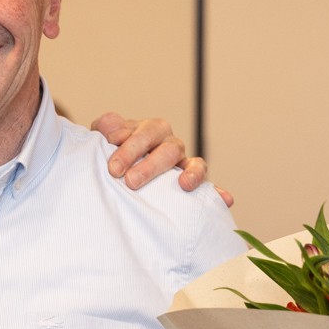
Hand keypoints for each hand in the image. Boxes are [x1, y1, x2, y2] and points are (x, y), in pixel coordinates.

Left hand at [90, 113, 233, 205]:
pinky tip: (225, 200)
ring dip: (191, 174)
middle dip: (150, 166)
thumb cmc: (112, 151)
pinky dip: (218, 191)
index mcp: (149, 130)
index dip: (129, 149)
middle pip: (167, 150)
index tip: (113, 168)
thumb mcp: (103, 136)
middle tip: (132, 182)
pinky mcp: (192, 180)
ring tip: (185, 185)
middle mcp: (169, 143)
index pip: (144, 134)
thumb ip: (106, 129)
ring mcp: (183, 162)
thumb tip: (112, 132)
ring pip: (192, 163)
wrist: (119, 166)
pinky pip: (208, 185)